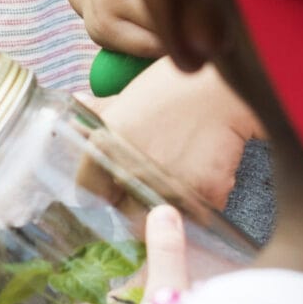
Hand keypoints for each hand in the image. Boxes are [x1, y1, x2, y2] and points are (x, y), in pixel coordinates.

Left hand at [92, 61, 260, 212]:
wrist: (224, 90)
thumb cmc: (173, 85)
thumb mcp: (128, 94)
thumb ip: (100, 109)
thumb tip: (78, 102)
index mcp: (106, 147)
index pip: (87, 189)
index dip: (99, 187)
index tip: (110, 186)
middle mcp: (132, 171)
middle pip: (123, 212)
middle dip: (133, 203)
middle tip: (147, 188)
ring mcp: (168, 186)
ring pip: (161, 219)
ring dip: (167, 209)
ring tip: (177, 183)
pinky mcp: (204, 194)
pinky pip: (198, 214)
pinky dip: (200, 202)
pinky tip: (203, 177)